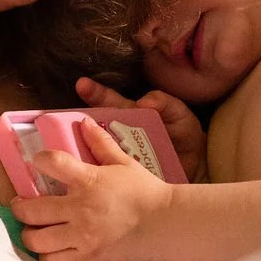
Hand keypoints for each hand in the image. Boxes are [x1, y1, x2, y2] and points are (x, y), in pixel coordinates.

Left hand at [13, 116, 172, 260]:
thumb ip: (100, 143)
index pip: (52, 163)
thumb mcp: (124, 162)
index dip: (40, 159)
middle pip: (30, 210)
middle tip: (22, 204)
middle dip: (19, 206)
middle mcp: (80, 209)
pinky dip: (45, 255)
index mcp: (89, 181)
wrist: (166, 224)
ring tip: (34, 229)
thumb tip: (85, 122)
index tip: (38, 162)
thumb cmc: (145, 191)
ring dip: (29, 233)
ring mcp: (82, 236)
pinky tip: (50, 247)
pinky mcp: (88, 257)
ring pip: (36, 240)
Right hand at [76, 77, 206, 181]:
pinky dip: (98, 175)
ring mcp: (119, 158)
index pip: (109, 103)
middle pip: (94, 129)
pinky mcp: (123, 176)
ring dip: (82, 151)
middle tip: (63, 119)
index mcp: (131, 117)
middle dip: (79, 123)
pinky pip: (108, 174)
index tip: (82, 84)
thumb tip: (144, 101)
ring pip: (95, 152)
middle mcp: (120, 137)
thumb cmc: (185, 138)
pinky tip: (87, 175)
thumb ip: (165, 104)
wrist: (197, 170)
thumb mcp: (179, 116)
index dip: (95, 94)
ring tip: (68, 148)